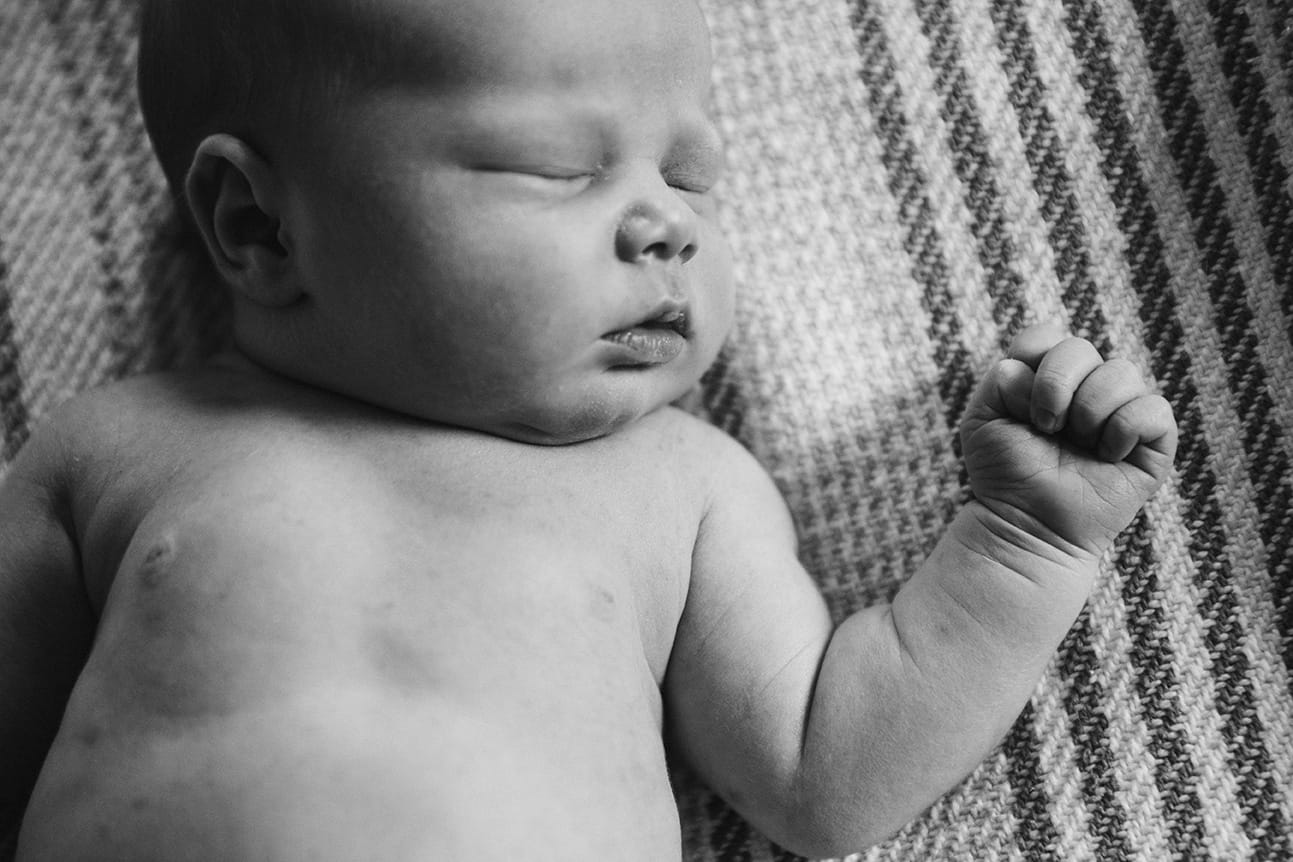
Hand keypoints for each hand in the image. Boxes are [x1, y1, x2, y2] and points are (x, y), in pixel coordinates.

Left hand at [960, 324, 1177, 557]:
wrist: (1026, 523)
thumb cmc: (1004, 473)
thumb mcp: (982, 419)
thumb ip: (1000, 380)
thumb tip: (1025, 366)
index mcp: (1047, 377)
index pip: (1046, 336)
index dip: (1030, 362)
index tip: (1018, 404)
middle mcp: (1086, 387)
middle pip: (1080, 347)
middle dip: (1054, 387)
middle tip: (1045, 428)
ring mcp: (1121, 411)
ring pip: (1122, 372)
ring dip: (1088, 412)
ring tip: (1076, 445)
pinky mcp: (1154, 441)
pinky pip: (1154, 408)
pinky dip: (1123, 431)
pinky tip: (1107, 457)